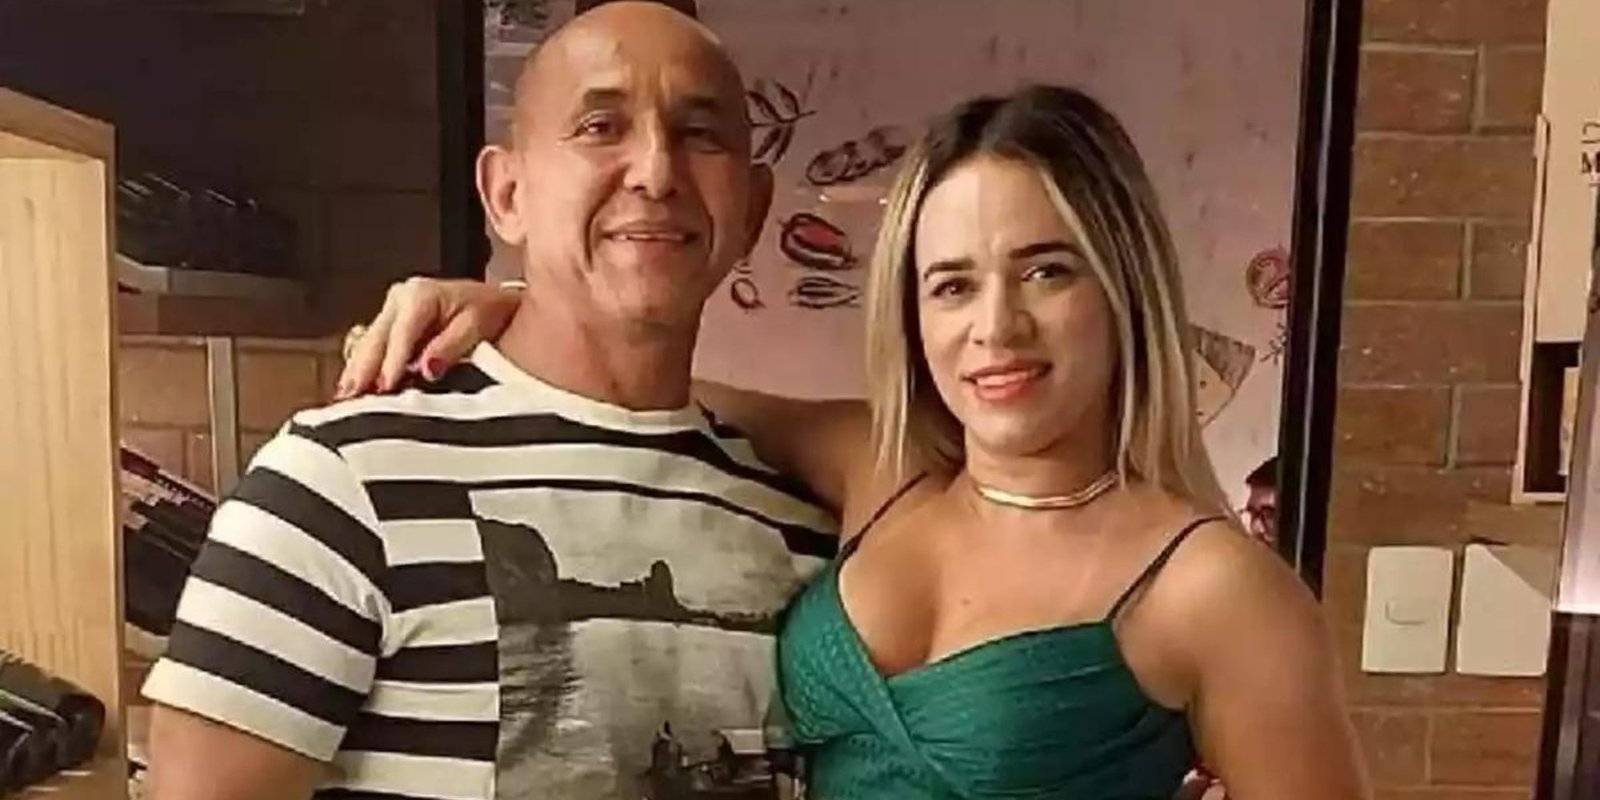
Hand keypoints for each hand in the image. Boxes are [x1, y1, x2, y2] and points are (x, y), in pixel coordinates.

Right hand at [336, 277, 521, 397]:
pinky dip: (361, 366)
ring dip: (356, 370)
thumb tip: (427, 368)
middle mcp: (399, 298)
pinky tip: (353, 386)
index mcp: (420, 294)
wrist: (492, 302)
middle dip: (362, 369)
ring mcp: (391, 310)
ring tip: (345, 398)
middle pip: (375, 339)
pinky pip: (369, 346)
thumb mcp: (476, 325)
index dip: (391, 362)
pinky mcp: (388, 323)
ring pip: (367, 343)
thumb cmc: (487, 311)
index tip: (385, 387)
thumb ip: (451, 346)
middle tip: (351, 398)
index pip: (401, 334)